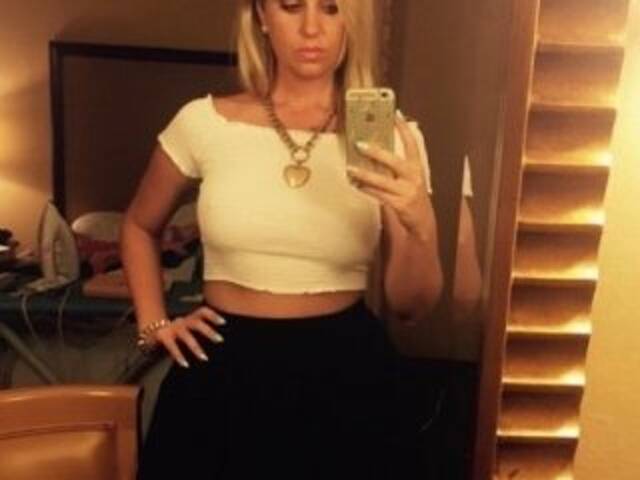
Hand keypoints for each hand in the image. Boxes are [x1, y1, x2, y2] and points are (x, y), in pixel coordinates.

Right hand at [151, 306, 225, 367]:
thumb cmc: (177, 333)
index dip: (213, 315)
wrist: (152, 331)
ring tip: (204, 358)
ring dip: (196, 347)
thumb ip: (200, 330)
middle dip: (208, 331)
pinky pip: (172, 347)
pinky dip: (179, 356)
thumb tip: (220, 340)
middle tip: (220, 340)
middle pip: (196, 323)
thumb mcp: (189, 328)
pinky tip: (186, 365)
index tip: (224, 322)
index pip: (202, 312)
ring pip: (186, 336)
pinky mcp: (163, 337)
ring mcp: (172, 328)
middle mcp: (182, 321)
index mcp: (190, 318)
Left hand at [346, 113, 430, 235]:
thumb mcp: (410, 178)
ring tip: (351, 169)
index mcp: (417, 168)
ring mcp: (407, 191)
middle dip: (376, 152)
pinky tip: (357, 185)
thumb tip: (374, 151)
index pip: (412, 144)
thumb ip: (396, 166)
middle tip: (360, 144)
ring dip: (364, 174)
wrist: (423, 221)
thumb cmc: (413, 196)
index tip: (395, 114)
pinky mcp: (399, 204)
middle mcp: (414, 178)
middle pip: (394, 161)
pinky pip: (379, 195)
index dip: (404, 128)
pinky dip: (366, 189)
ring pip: (382, 180)